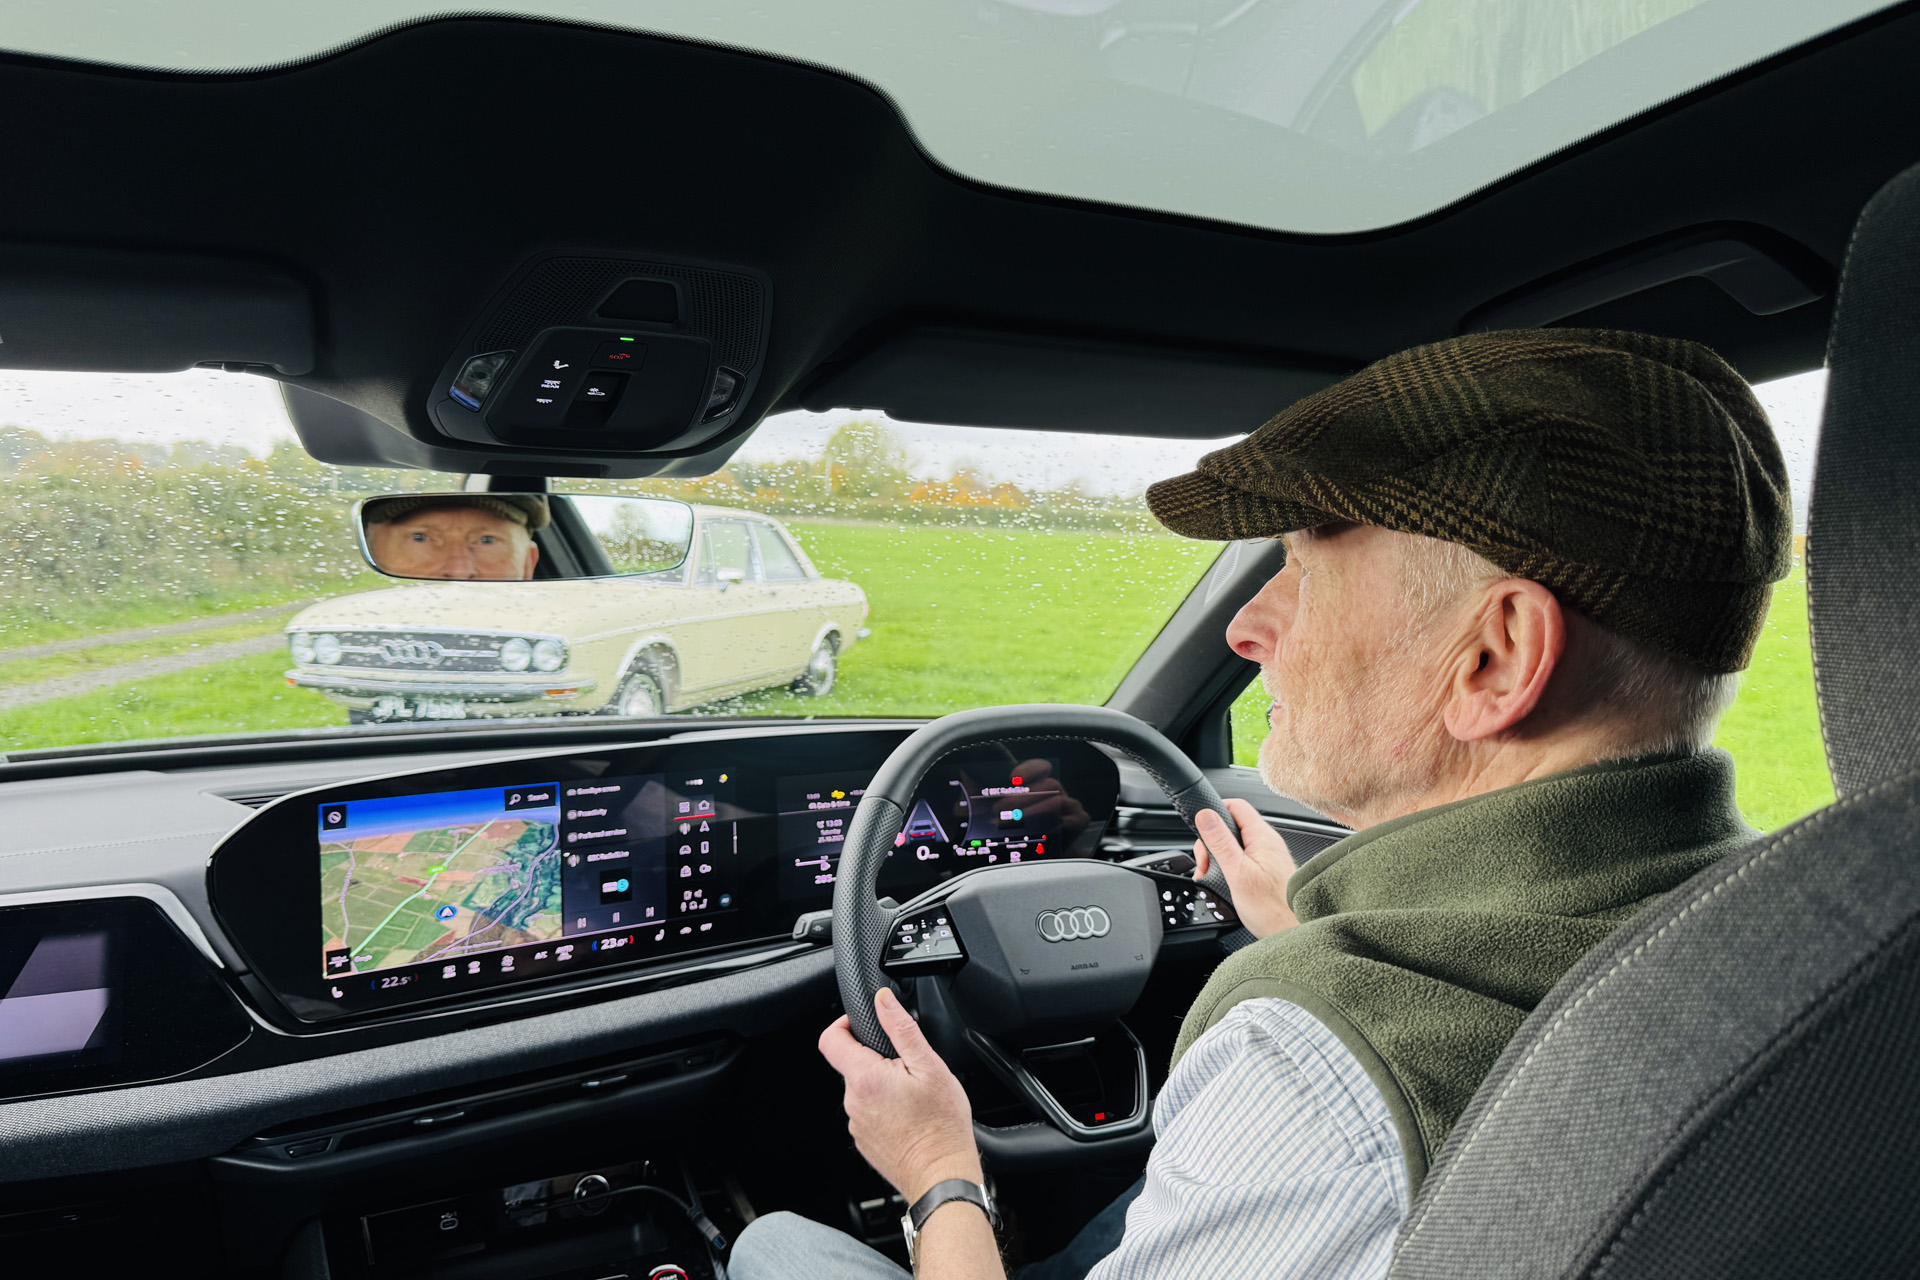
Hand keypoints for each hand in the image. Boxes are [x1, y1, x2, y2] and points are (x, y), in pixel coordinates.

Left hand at [818, 987, 983, 1201]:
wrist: (942, 1176)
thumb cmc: (941, 1126)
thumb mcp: (929, 1066)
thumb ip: (902, 1029)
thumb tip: (883, 1000)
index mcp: (865, 1078)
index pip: (830, 1039)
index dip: (844, 1023)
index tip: (863, 1023)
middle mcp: (853, 1102)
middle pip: (852, 1065)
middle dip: (877, 1058)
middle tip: (909, 1067)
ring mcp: (858, 1124)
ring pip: (863, 1090)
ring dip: (883, 1085)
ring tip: (914, 1095)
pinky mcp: (865, 1141)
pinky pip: (869, 1113)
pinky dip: (886, 1108)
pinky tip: (910, 1116)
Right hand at [1193, 797, 1299, 939]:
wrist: (1291, 932)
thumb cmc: (1272, 909)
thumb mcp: (1237, 873)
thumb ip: (1221, 842)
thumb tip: (1206, 815)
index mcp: (1262, 837)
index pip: (1235, 805)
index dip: (1214, 812)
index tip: (1201, 830)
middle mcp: (1268, 843)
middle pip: (1232, 825)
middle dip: (1212, 841)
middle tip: (1207, 864)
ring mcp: (1268, 856)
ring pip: (1235, 843)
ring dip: (1219, 857)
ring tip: (1213, 875)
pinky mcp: (1266, 870)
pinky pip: (1242, 858)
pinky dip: (1228, 867)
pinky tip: (1225, 883)